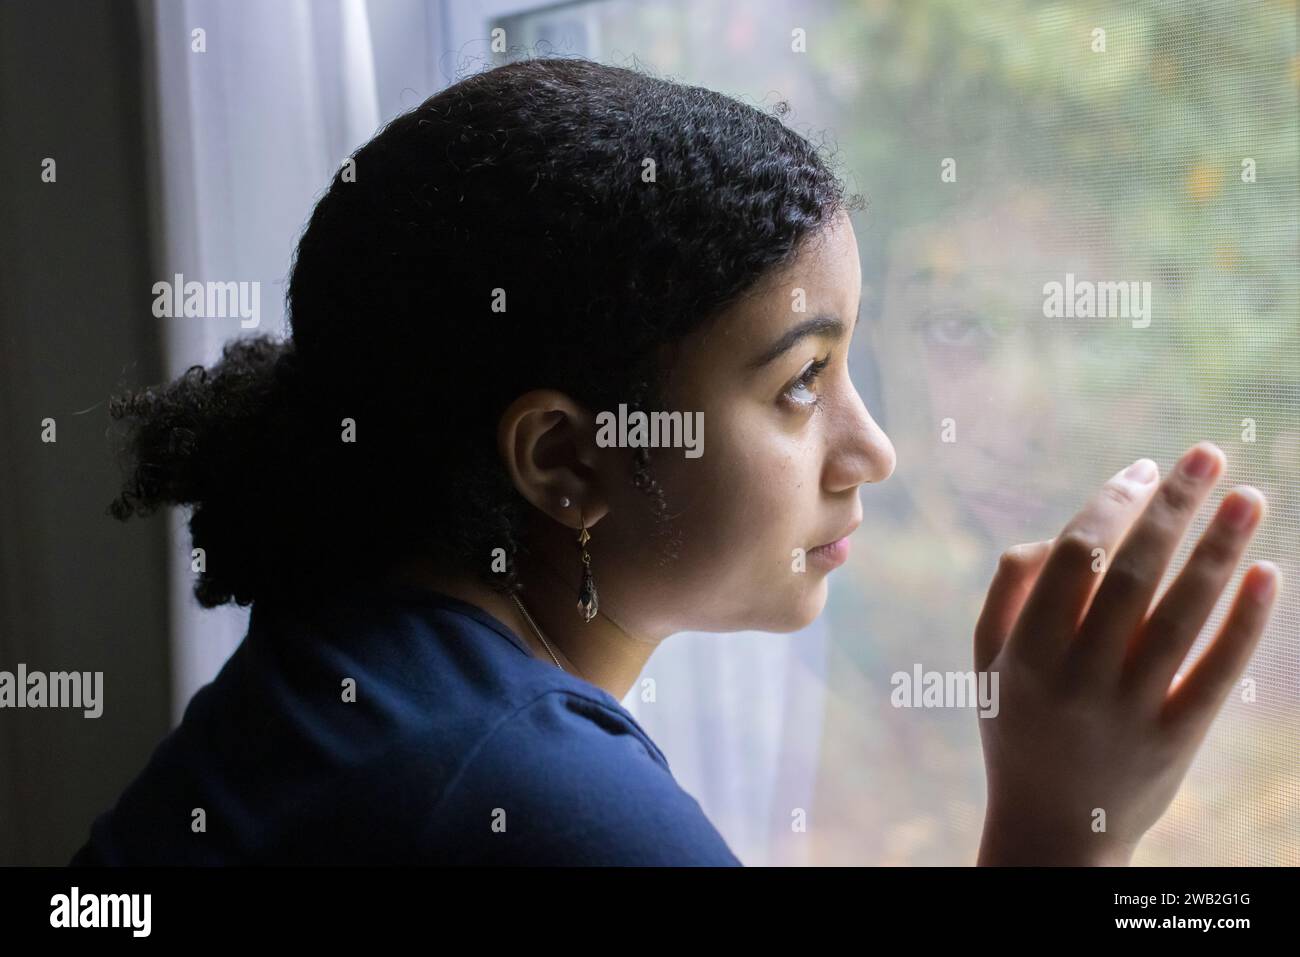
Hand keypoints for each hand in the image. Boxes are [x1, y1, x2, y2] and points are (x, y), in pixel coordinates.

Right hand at [974, 442, 1279, 865]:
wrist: (1052, 832)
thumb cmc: (1017, 730)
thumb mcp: (989, 665)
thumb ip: (1009, 595)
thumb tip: (1057, 534)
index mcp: (1026, 652)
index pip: (1076, 556)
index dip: (1112, 505)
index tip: (1143, 469)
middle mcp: (1077, 678)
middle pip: (1134, 573)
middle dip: (1172, 506)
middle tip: (1206, 455)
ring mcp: (1128, 711)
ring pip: (1182, 616)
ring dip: (1219, 549)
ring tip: (1248, 497)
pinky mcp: (1175, 741)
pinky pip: (1217, 673)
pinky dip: (1244, 622)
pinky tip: (1266, 574)